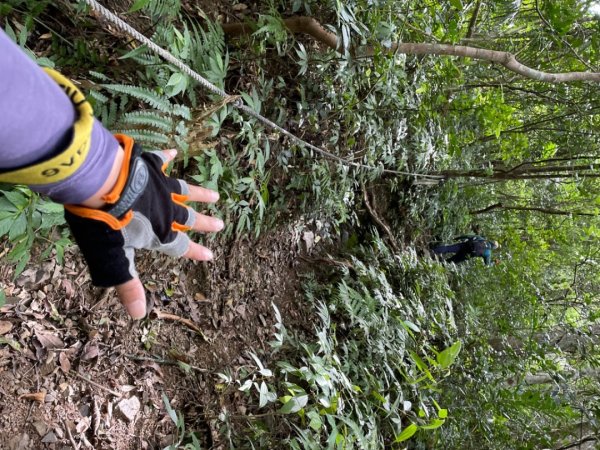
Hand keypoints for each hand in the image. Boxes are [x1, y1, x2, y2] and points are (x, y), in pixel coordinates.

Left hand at [64, 135, 222, 318]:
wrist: (99, 182)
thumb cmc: (104, 224)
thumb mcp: (112, 260)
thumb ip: (127, 285)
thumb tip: (140, 316)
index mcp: (159, 233)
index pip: (180, 247)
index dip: (195, 252)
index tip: (210, 256)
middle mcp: (165, 210)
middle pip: (189, 218)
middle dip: (204, 223)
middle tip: (220, 224)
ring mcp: (158, 186)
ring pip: (184, 191)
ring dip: (199, 194)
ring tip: (215, 195)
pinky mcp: (146, 166)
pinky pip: (161, 161)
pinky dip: (167, 158)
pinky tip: (174, 152)